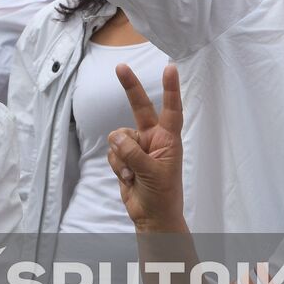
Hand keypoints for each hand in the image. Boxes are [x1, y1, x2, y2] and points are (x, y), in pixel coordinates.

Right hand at [107, 63, 184, 231]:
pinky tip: (127, 177)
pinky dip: (116, 165)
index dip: (171, 89)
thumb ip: (134, 154)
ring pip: (118, 136)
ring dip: (121, 155)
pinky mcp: (123, 157)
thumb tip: (116, 138)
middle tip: (121, 67)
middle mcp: (152, 138)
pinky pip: (112, 152)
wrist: (151, 216)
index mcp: (168, 140)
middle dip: (130, 87)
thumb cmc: (163, 195)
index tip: (170, 68)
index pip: (171, 110)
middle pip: (139, 108)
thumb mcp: (153, 174)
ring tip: (132, 173)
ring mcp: (137, 147)